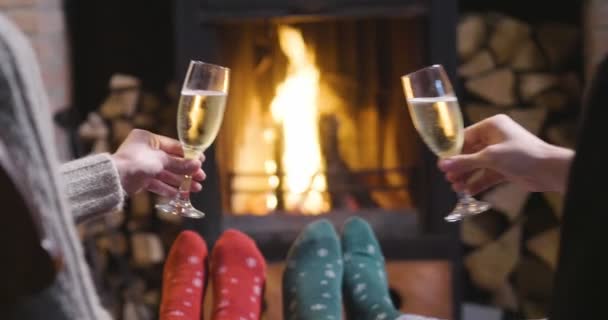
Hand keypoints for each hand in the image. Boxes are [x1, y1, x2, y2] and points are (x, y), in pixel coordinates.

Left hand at [111, 129, 205, 196]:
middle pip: (171, 161)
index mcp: (148, 138)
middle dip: (186, 171)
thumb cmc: (137, 162)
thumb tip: (197, 164)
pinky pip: (157, 183)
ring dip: (180, 181)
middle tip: (201, 177)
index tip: (201, 161)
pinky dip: (168, 188)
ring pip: (166, 173)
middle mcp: (145, 150)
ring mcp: (142, 165)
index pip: (173, 146)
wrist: (115, 179)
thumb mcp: (161, 160)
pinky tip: (180, 194)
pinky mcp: (139, 178)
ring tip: (195, 188)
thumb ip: (180, 163)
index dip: (189, 155)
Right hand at [438, 114, 573, 194]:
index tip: (442, 163)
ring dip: (467, 176)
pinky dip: (478, 182)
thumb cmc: (522, 155)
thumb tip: (442, 165)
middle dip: (460, 166)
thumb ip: (465, 162)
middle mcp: (495, 137)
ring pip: (477, 165)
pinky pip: (487, 174)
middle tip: (448, 177)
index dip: (453, 151)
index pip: (465, 137)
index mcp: (491, 126)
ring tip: (456, 187)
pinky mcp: (505, 167)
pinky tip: (468, 191)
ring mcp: (500, 153)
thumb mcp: (490, 157)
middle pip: (470, 152)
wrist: (549, 170)